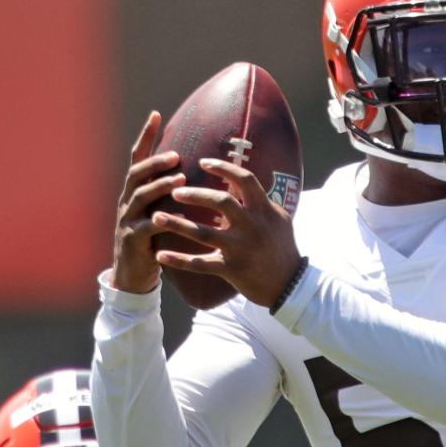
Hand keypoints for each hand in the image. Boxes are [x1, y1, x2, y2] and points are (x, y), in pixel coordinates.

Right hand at [111, 111, 185, 294]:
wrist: (132, 276)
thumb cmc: (151, 241)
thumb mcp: (157, 212)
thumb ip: (167, 194)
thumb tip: (192, 170)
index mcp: (134, 192)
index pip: (137, 158)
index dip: (145, 136)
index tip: (156, 114)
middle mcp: (127, 202)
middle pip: (136, 173)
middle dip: (155, 161)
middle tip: (176, 155)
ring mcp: (127, 220)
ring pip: (140, 197)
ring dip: (160, 186)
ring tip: (180, 179)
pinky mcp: (133, 241)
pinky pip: (148, 227)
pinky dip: (164, 221)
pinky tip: (179, 218)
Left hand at [153, 158, 301, 307]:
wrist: (289, 284)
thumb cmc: (283, 248)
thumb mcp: (279, 219)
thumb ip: (261, 201)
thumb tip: (244, 181)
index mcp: (264, 210)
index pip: (245, 180)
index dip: (223, 168)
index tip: (203, 162)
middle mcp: (252, 226)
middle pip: (220, 201)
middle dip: (195, 194)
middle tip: (174, 191)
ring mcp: (240, 249)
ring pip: (203, 233)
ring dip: (177, 224)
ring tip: (155, 216)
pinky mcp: (231, 269)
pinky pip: (200, 264)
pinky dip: (178, 260)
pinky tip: (160, 255)